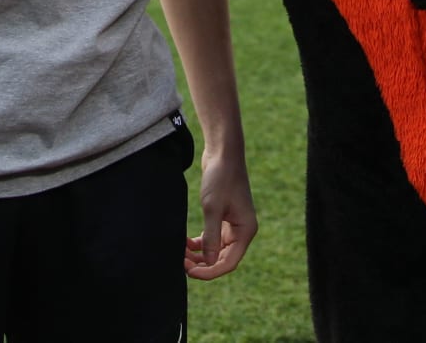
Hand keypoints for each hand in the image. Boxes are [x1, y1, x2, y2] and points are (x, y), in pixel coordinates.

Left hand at [184, 146, 255, 280]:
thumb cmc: (220, 178)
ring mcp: (233, 225)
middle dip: (201, 264)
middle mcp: (242, 231)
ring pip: (215, 250)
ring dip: (198, 255)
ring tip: (180, 253)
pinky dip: (198, 243)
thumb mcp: (212, 208)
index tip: (189, 272)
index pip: (228, 263)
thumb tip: (207, 263)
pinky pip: (211, 238)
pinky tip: (185, 242)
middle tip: (180, 262)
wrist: (223, 153)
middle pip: (221, 259)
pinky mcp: (223, 218)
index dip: (209, 272)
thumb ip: (210, 237)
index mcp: (245, 231)